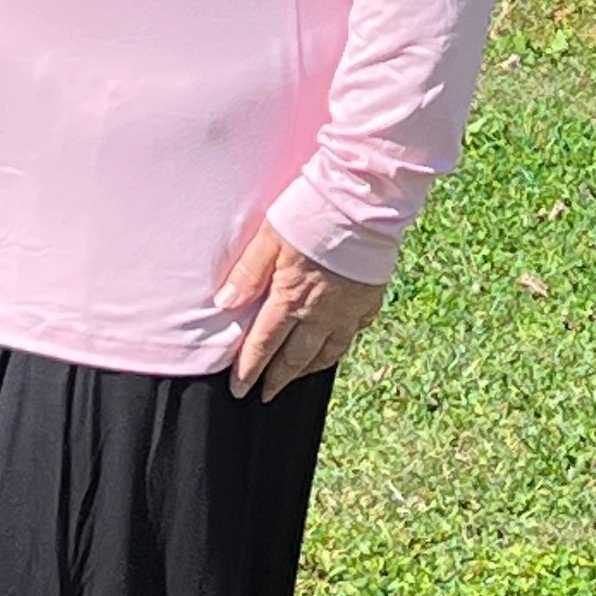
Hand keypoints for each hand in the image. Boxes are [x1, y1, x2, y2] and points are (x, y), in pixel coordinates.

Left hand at [216, 221, 386, 401]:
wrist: (363, 201)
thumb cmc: (312, 212)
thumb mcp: (268, 237)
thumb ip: (247, 272)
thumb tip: (225, 303)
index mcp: (291, 298)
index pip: (265, 344)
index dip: (249, 370)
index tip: (240, 390)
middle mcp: (321, 313)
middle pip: (295, 357)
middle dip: (278, 379)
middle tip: (266, 394)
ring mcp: (348, 310)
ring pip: (327, 352)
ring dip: (308, 369)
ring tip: (296, 377)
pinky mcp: (369, 300)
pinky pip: (353, 334)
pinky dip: (339, 347)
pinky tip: (334, 348)